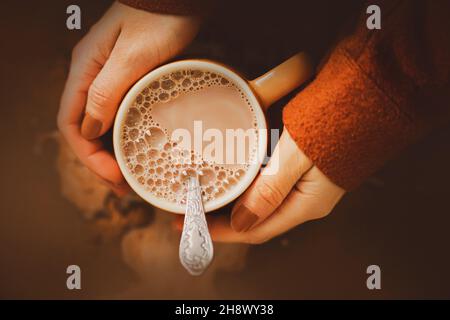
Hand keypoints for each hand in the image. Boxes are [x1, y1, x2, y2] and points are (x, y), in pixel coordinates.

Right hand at [57, 2, 199, 194]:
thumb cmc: (160, 17)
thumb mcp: (133, 56)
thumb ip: (107, 91)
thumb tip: (91, 130)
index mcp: (85, 71)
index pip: (73, 124)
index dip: (90, 157)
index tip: (115, 178)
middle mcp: (93, 77)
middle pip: (86, 129)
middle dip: (101, 162)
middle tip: (124, 186)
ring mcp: (111, 78)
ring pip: (103, 124)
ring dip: (113, 152)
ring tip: (132, 175)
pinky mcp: (131, 80)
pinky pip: (121, 114)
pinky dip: (126, 136)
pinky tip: (141, 148)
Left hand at [177, 129, 344, 243]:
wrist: (368, 91)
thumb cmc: (340, 119)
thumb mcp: (299, 154)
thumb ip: (271, 189)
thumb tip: (242, 222)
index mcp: (306, 203)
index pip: (255, 229)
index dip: (221, 231)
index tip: (191, 225)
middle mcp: (303, 197)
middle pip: (253, 217)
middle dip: (221, 217)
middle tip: (190, 209)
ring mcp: (301, 180)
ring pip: (257, 198)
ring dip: (230, 197)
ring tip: (202, 190)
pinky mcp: (298, 163)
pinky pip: (264, 178)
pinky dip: (243, 178)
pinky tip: (227, 168)